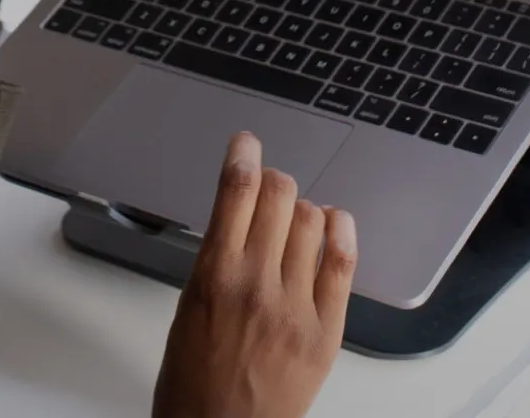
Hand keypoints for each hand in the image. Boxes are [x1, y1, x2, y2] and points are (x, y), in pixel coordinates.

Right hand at [151, 133, 353, 417]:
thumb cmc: (194, 385)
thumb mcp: (187, 310)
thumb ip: (216, 261)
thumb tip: (238, 219)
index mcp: (213, 276)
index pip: (236, 191)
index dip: (243, 155)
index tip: (246, 143)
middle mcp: (257, 284)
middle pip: (280, 196)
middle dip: (274, 180)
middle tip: (270, 185)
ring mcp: (296, 307)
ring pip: (313, 221)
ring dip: (304, 208)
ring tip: (297, 215)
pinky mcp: (326, 331)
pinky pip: (342, 264)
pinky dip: (341, 233)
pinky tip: (335, 223)